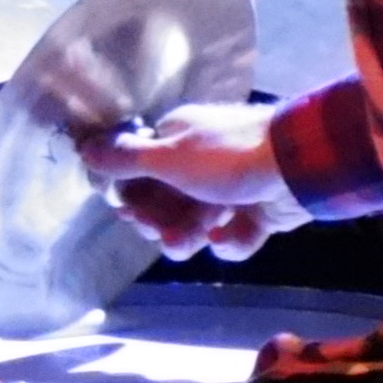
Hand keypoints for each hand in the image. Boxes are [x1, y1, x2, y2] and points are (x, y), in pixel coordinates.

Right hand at [83, 100, 305, 260]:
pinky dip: (230, 241)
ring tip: (188, 243)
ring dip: (187, 236)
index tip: (130, 214)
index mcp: (178, 139)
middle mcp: (202, 162)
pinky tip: (226, 238)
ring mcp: (233, 187)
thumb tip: (83, 150)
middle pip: (167, 200)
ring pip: (197, 220)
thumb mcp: (167, 157)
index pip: (141, 169)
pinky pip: (235, 234)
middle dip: (160, 221)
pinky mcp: (259, 211)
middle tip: (160, 231)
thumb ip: (125, 159)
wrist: (298, 167)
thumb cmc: (226, 157)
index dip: (131, 195)